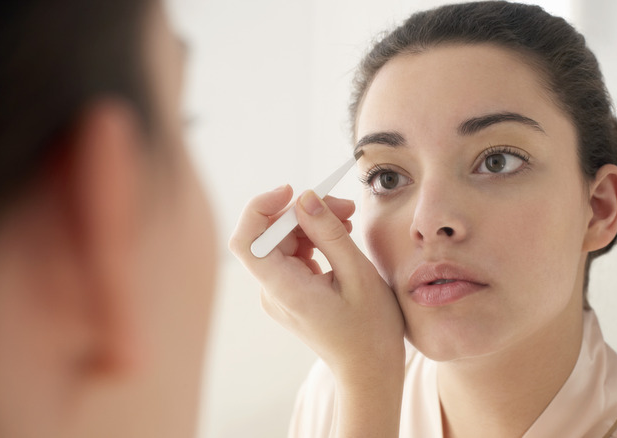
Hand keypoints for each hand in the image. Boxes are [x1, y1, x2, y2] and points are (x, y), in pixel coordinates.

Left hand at [229, 185, 405, 435]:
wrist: (369, 370)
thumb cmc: (370, 330)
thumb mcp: (358, 275)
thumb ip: (329, 233)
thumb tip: (306, 197)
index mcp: (284, 290)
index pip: (247, 241)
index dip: (260, 209)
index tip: (292, 191)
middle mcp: (273, 292)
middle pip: (269, 236)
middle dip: (302, 212)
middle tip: (344, 205)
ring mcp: (279, 293)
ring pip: (283, 242)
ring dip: (311, 224)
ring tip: (348, 219)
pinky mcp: (290, 292)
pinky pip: (293, 255)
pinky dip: (314, 240)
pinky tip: (340, 237)